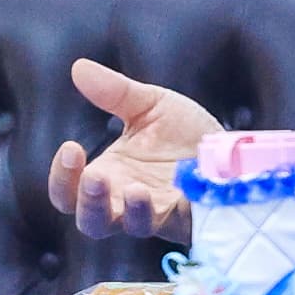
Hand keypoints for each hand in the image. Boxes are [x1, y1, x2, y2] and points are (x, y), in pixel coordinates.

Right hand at [47, 59, 216, 242]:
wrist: (232, 149)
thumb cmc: (184, 134)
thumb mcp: (149, 105)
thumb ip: (115, 92)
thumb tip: (79, 67)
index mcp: (108, 176)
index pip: (68, 191)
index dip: (62, 177)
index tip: (71, 147)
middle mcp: (126, 201)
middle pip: (91, 222)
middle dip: (88, 202)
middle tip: (94, 178)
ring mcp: (158, 213)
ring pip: (132, 227)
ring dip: (131, 211)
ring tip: (137, 188)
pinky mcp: (190, 217)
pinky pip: (178, 222)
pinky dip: (177, 209)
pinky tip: (180, 192)